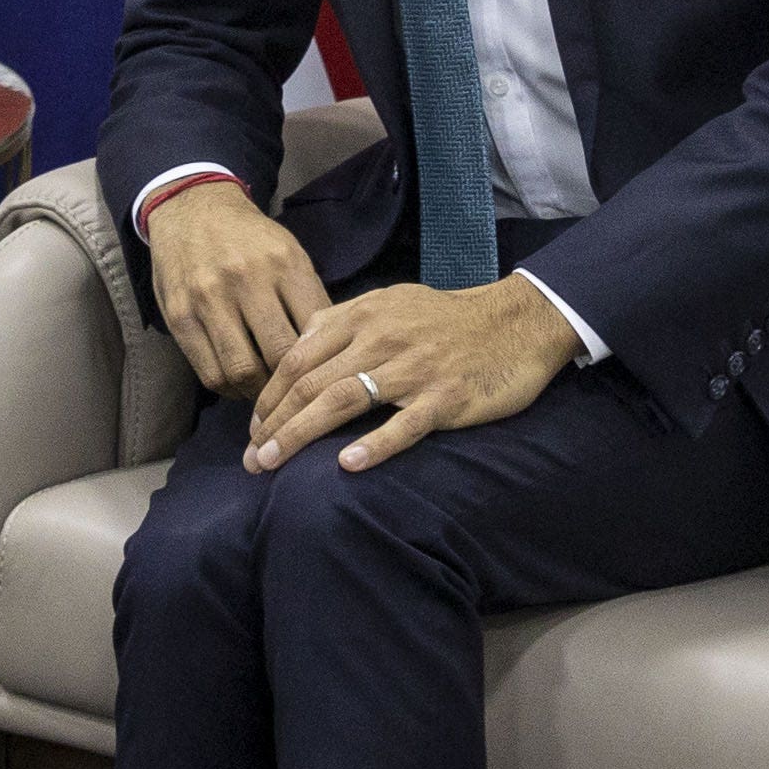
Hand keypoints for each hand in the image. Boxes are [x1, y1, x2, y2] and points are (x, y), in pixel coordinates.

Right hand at [144, 180, 331, 398]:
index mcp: (283, 263)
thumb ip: (308, 299)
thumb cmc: (249, 238)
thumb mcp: (290, 254)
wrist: (191, 208)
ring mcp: (207, 299)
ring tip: (268, 394)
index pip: (313, 332)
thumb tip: (330, 352)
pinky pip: (209, 371)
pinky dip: (229, 389)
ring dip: (259, 393)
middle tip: (297, 394)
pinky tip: (239, 385)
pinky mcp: (178, 316)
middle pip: (278, 356)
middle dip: (291, 384)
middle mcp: (245, 279)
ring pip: (241, 371)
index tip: (322, 377)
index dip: (322, 364)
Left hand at [244, 275, 578, 474]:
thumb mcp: (387, 303)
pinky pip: (405, 424)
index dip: (269, 395)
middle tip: (252, 459)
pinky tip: (348, 465)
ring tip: (273, 464)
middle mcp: (379, 340)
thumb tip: (298, 346)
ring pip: (343, 402)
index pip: (298, 358)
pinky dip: (375, 445)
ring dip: (301, 435)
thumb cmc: (445, 317)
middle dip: (274, 423)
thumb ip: (341, 321)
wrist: (516, 321)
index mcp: (360, 316)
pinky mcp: (446, 397)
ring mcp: (413, 369)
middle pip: (310, 384)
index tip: (253, 428)